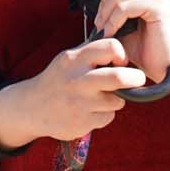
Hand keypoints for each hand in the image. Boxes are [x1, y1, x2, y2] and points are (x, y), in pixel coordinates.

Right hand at [6, 38, 147, 142]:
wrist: (31, 108)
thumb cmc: (58, 80)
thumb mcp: (68, 59)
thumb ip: (92, 53)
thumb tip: (122, 49)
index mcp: (74, 60)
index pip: (110, 47)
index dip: (122, 54)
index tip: (121, 61)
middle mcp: (77, 81)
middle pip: (119, 77)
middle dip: (135, 78)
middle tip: (138, 79)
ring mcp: (80, 104)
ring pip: (117, 100)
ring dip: (115, 99)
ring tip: (100, 98)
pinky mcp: (82, 123)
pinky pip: (108, 117)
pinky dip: (104, 114)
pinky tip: (89, 111)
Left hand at [92, 0, 169, 84]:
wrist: (165, 67)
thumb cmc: (145, 47)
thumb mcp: (126, 19)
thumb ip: (116, 1)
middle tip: (102, 21)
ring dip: (106, 14)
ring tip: (106, 30)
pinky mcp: (159, 5)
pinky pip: (125, 6)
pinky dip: (113, 21)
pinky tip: (112, 33)